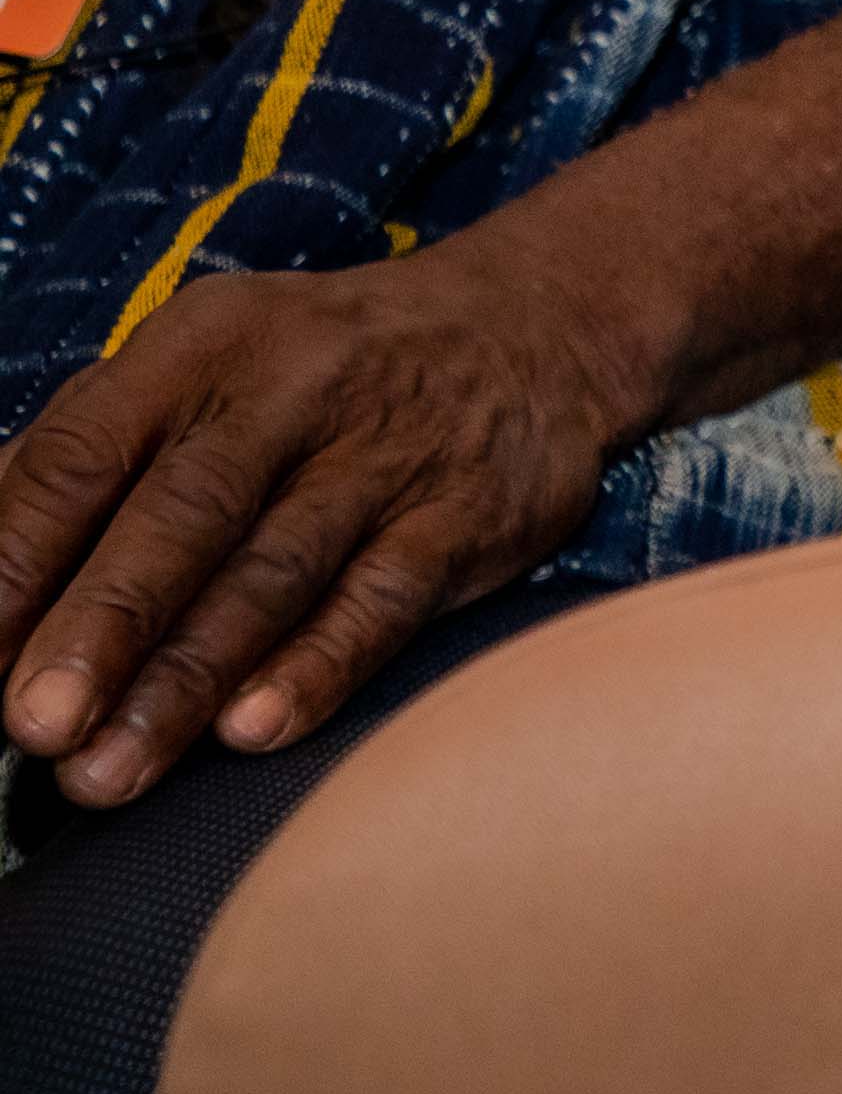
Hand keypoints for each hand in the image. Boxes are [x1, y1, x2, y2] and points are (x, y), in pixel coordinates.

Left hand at [0, 239, 642, 806]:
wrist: (538, 324)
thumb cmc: (317, 371)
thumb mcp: (200, 365)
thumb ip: (86, 453)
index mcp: (202, 345)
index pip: (89, 452)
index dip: (18, 557)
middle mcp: (297, 385)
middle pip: (186, 513)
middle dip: (102, 625)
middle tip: (35, 725)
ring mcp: (391, 448)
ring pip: (278, 571)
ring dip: (189, 678)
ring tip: (111, 770)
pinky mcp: (469, 511)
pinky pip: (386, 597)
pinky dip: (319, 665)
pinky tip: (255, 729)